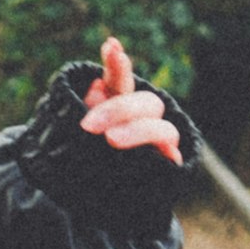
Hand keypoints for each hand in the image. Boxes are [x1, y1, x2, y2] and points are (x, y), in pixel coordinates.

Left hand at [79, 36, 183, 165]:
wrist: (95, 202)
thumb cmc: (84, 161)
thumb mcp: (78, 135)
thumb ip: (89, 110)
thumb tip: (98, 86)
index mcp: (119, 108)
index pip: (121, 83)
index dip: (117, 65)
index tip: (111, 46)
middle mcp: (144, 121)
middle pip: (146, 103)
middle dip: (118, 110)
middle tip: (88, 126)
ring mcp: (159, 143)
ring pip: (163, 129)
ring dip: (138, 131)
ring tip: (111, 140)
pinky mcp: (167, 164)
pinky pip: (171, 155)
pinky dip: (163, 154)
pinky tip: (162, 154)